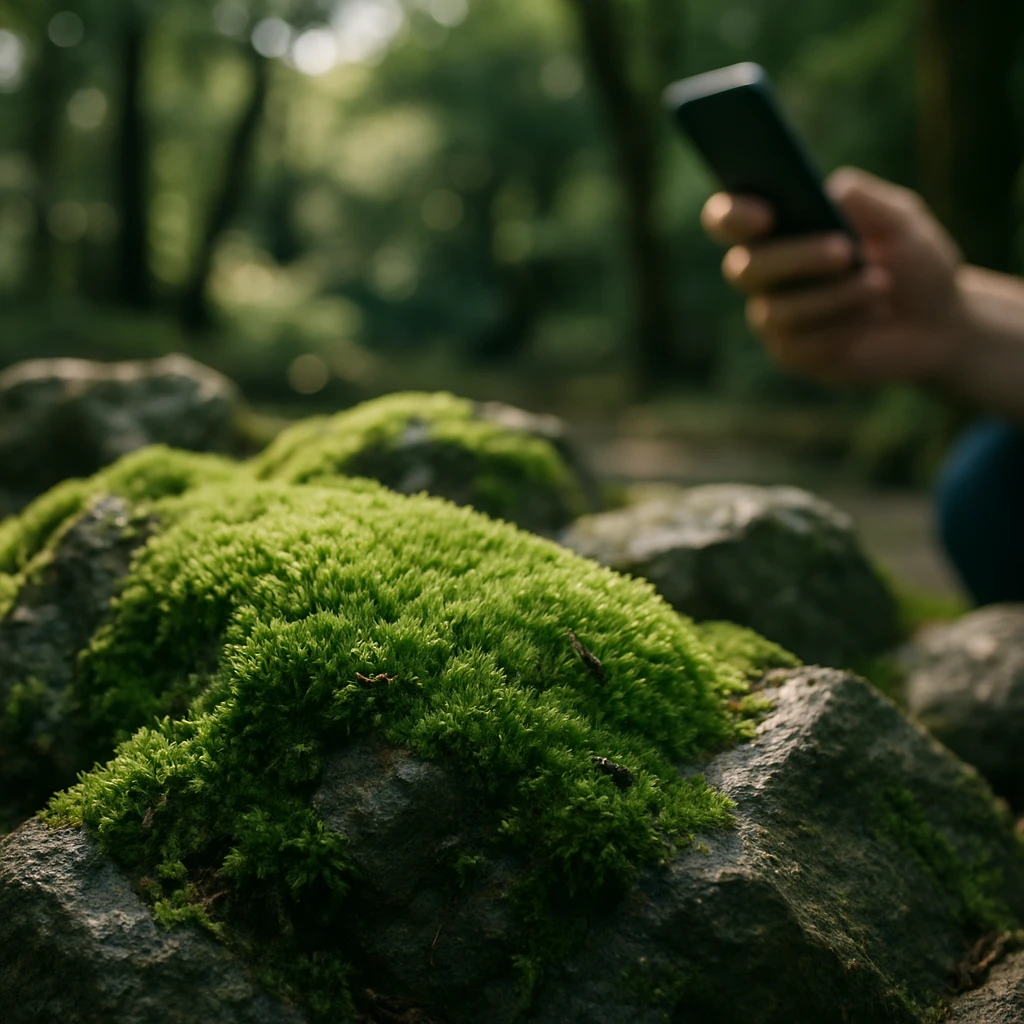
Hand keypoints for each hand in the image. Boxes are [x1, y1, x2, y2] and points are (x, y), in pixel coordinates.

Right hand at [700, 167, 967, 386]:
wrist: (940, 324)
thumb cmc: (912, 264)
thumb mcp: (902, 221)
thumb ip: (866, 199)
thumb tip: (832, 191)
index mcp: (778, 229)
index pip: (728, 219)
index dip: (731, 216)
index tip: (765, 214)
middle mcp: (765, 274)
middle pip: (742, 268)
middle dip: (793, 258)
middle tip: (844, 252)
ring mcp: (775, 317)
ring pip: (773, 310)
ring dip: (828, 296)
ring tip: (879, 284)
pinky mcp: (793, 353)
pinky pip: (797, 342)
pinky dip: (839, 324)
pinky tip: (871, 313)